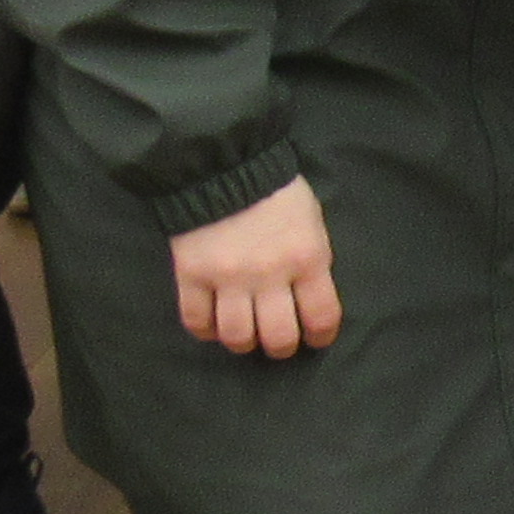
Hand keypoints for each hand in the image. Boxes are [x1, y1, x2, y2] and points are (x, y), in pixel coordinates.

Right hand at [173, 175, 340, 359]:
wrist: (223, 166)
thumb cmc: (277, 193)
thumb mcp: (312, 223)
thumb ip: (312, 261)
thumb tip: (310, 298)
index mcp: (307, 259)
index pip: (321, 316)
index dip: (321, 336)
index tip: (316, 338)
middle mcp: (269, 274)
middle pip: (278, 337)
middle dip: (282, 348)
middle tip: (279, 343)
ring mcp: (227, 278)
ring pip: (237, 336)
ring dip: (244, 343)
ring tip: (246, 335)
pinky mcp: (191, 276)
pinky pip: (196, 321)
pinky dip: (205, 330)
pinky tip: (213, 324)